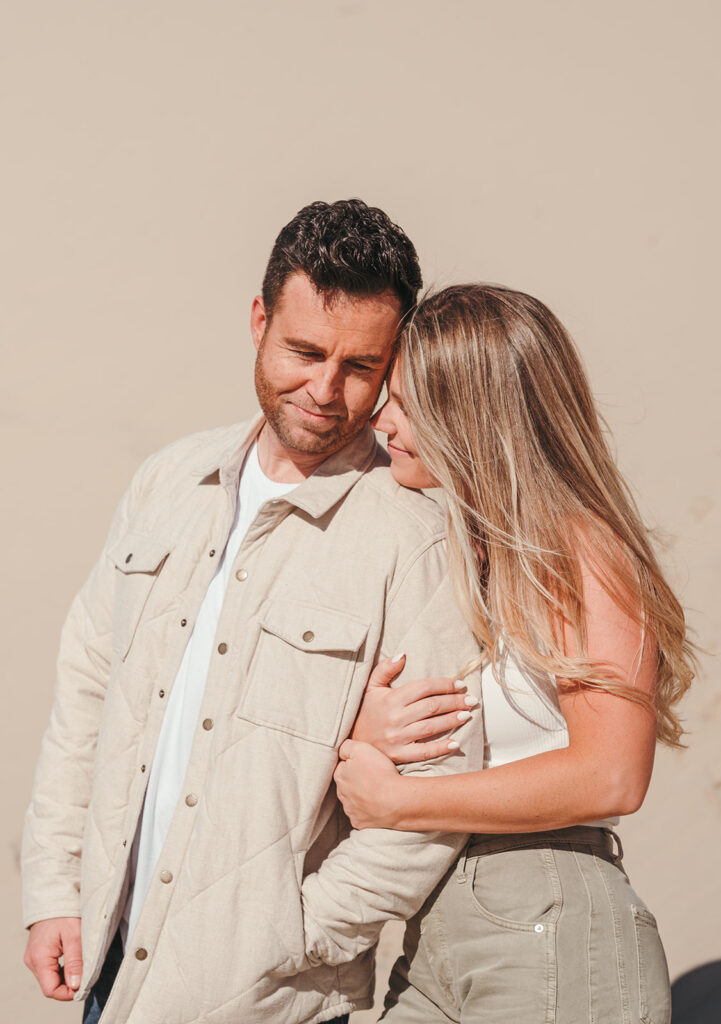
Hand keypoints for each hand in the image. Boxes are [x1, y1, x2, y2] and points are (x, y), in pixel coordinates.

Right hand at [24, 917, 82, 999]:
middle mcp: (33, 961)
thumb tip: (76, 985)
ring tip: (81, 965)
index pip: (51, 990)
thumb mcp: (74, 935)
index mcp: (39, 958)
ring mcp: (34, 958)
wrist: (53, 896)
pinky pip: (50, 969)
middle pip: (51, 986)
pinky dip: (63, 969)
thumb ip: (75, 961)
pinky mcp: (38, 954)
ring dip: (67, 976)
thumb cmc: (64, 913)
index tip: (85, 985)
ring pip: (51, 978)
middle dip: (69, 984)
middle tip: (86, 974)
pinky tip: (73, 961)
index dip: (68, 992)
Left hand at [335, 739, 404, 827]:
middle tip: (373, 776)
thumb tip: (341, 750)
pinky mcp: (359, 823)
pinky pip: (361, 815)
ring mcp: (350, 810)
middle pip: (347, 784)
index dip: (354, 763)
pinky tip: (377, 805)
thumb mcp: (361, 748)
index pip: (343, 766)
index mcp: (340, 776)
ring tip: (377, 791)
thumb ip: (346, 746)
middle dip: (356, 780)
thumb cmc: (379, 773)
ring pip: (353, 800)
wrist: (395, 800)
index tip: (366, 763)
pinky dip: (367, 811)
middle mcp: (342, 795)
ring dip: (361, 796)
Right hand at [351, 654, 476, 762]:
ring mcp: (398, 738)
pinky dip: (441, 748)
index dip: (444, 685)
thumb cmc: (364, 711)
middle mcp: (396, 718)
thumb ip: (385, 669)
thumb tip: (402, 655)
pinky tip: (456, 743)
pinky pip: (424, 752)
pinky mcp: (399, 755)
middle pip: (432, 707)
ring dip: (452, 720)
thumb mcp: (370, 687)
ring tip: (467, 715)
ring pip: (432, 727)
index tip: (460, 684)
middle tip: (471, 700)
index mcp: (391, 699)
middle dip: (454, 701)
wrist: (351, 741)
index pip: (424, 688)